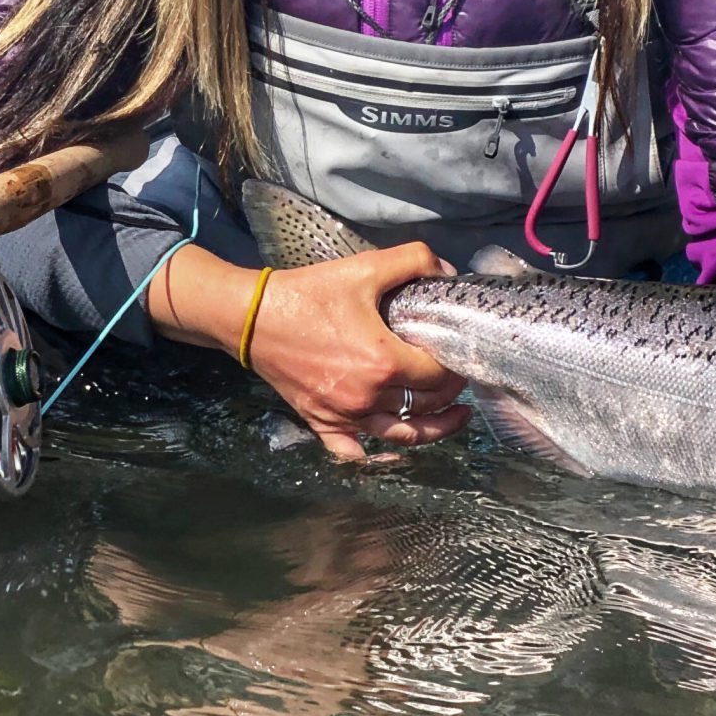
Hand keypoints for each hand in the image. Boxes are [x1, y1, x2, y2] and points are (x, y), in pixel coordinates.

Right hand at [244, 242, 471, 462]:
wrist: (252, 317)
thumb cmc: (309, 294)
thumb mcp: (366, 267)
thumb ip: (414, 261)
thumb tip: (446, 272)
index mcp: (384, 363)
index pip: (438, 376)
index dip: (457, 366)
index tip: (463, 356)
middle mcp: (366, 397)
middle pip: (424, 406)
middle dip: (449, 394)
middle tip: (461, 378)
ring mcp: (342, 415)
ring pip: (399, 435)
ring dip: (431, 430)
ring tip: (454, 419)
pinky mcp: (320, 422)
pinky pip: (350, 451)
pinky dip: (373, 454)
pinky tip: (390, 448)